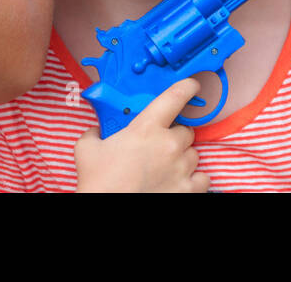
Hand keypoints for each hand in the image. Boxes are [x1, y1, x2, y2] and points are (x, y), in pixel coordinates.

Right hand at [74, 78, 211, 192]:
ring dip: (183, 156)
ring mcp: (181, 168)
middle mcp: (169, 145)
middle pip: (186, 130)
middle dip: (175, 134)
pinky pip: (203, 178)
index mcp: (146, 128)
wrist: (107, 207)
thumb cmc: (99, 181)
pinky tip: (182, 180)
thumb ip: (94, 133)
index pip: (174, 97)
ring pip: (194, 153)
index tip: (192, 85)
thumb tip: (96, 131)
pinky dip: (195, 178)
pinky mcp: (188, 190)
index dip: (186, 87)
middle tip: (161, 143)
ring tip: (168, 164)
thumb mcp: (87, 148)